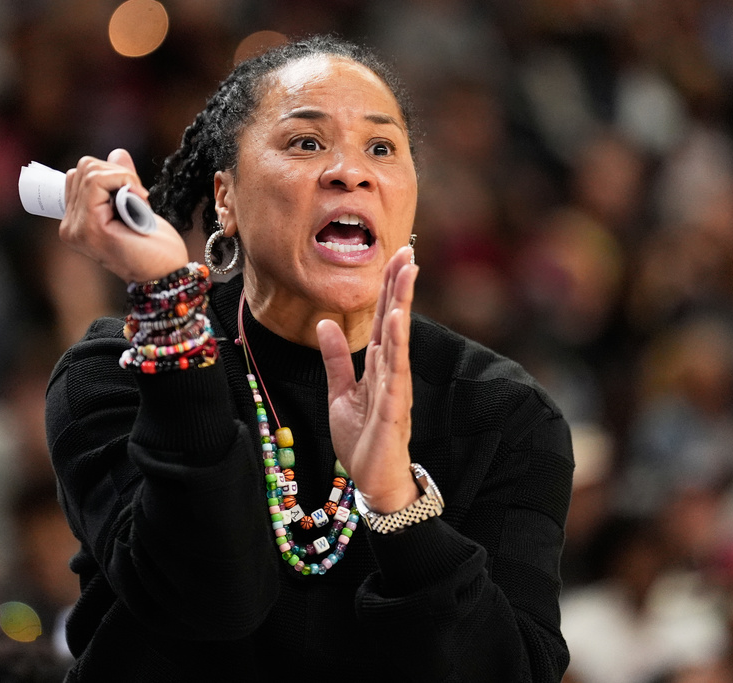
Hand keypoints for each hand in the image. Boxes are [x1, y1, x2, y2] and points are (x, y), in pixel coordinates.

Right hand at [59, 149, 188, 282]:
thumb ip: (121, 181)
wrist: (168, 274)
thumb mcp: (136, 206)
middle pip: (83, 168)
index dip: (107, 175)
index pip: (77, 176)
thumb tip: (117, 153)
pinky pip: (98, 180)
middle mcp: (69, 227)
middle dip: (116, 174)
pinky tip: (140, 200)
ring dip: (123, 178)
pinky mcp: (90, 226)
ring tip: (139, 202)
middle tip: (139, 199)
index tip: (131, 193)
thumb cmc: (155, 247)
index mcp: (76, 223)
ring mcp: (76, 228)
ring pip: (90, 170)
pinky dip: (124, 180)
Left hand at [317, 246, 419, 512]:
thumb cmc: (363, 438)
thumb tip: (325, 322)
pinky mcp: (392, 407)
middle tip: (408, 250)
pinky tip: (398, 322)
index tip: (397, 255)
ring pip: (398, 339)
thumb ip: (335, 358)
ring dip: (402, 306)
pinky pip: (394, 372)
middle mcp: (390, 370)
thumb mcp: (340, 392)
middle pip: (396, 320)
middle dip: (400, 285)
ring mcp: (394, 388)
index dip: (388, 287)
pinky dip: (397, 345)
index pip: (384, 318)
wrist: (374, 479)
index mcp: (379, 365)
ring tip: (406, 275)